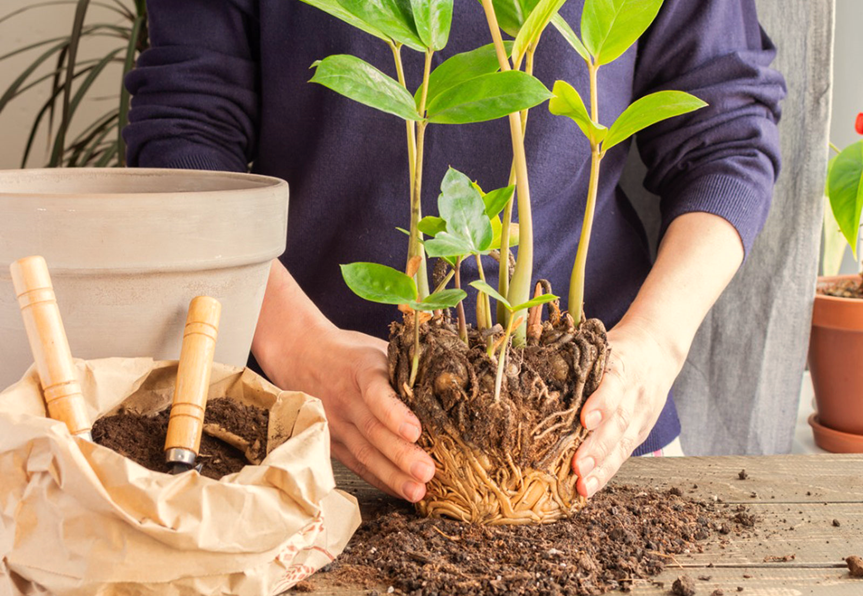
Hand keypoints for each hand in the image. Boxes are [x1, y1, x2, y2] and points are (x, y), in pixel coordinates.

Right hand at [251, 261, 435, 502]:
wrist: (301, 353)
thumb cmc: (351, 353)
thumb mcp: (376, 347)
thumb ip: (404, 366)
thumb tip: (451, 382)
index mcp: (362, 368)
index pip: (376, 392)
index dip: (394, 413)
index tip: (415, 431)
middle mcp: (345, 396)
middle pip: (373, 429)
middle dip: (401, 455)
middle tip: (427, 472)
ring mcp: (334, 421)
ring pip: (364, 452)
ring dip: (391, 475)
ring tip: (417, 491)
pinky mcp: (330, 440)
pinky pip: (356, 463)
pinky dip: (378, 479)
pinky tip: (399, 490)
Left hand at [571, 318, 681, 497]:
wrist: (657, 349)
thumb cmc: (615, 348)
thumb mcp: (600, 345)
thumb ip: (574, 360)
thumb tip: (528, 369)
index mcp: (621, 365)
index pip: (613, 385)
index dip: (601, 404)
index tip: (584, 420)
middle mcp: (634, 392)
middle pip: (617, 422)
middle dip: (597, 447)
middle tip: (577, 467)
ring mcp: (641, 414)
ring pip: (623, 443)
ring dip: (602, 468)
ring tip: (582, 485)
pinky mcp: (641, 431)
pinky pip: (624, 454)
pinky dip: (606, 473)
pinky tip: (589, 488)